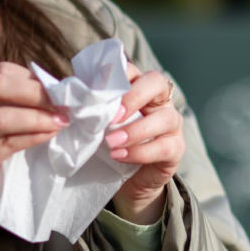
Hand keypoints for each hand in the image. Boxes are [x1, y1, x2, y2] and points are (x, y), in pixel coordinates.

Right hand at [0, 63, 67, 241]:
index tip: (56, 90)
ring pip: (1, 116)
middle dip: (35, 91)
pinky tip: (48, 135)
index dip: (31, 78)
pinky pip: (6, 143)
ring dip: (37, 116)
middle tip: (62, 102)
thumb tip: (49, 96)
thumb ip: (3, 106)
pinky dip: (32, 136)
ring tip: (60, 121)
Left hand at [106, 66, 184, 224]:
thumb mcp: (99, 124)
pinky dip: (140, 152)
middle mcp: (159, 100)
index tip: (97, 92)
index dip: (117, 77)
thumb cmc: (111, 144)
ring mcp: (172, 123)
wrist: (128, 179)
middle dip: (134, 97)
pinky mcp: (176, 148)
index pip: (132, 70)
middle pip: (156, 83)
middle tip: (112, 116)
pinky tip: (120, 156)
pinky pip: (164, 147)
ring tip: (111, 142)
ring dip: (136, 130)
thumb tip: (73, 98)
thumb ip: (92, 109)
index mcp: (139, 88)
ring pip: (165, 118)